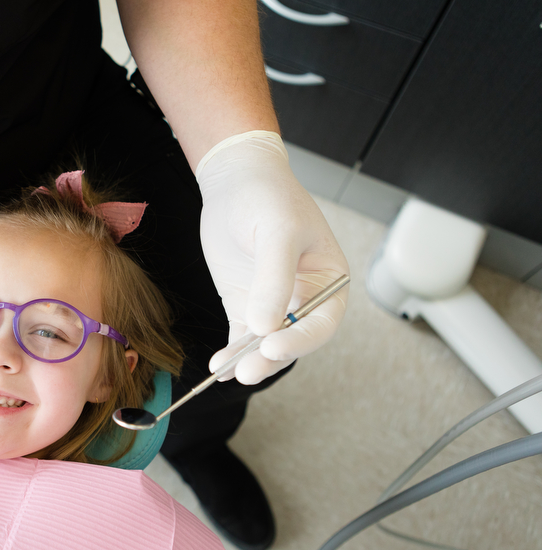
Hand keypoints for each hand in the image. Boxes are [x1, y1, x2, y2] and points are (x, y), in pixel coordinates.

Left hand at [195, 132, 348, 383]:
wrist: (236, 179)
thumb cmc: (268, 196)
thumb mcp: (277, 232)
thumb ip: (274, 279)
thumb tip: (266, 326)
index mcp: (329, 281)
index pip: (321, 322)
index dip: (301, 339)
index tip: (273, 345)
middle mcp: (304, 298)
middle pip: (293, 339)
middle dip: (270, 356)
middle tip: (247, 370)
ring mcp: (272, 303)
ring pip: (264, 342)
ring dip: (247, 358)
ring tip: (226, 370)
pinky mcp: (244, 304)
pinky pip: (241, 335)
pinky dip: (232, 351)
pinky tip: (220, 365)